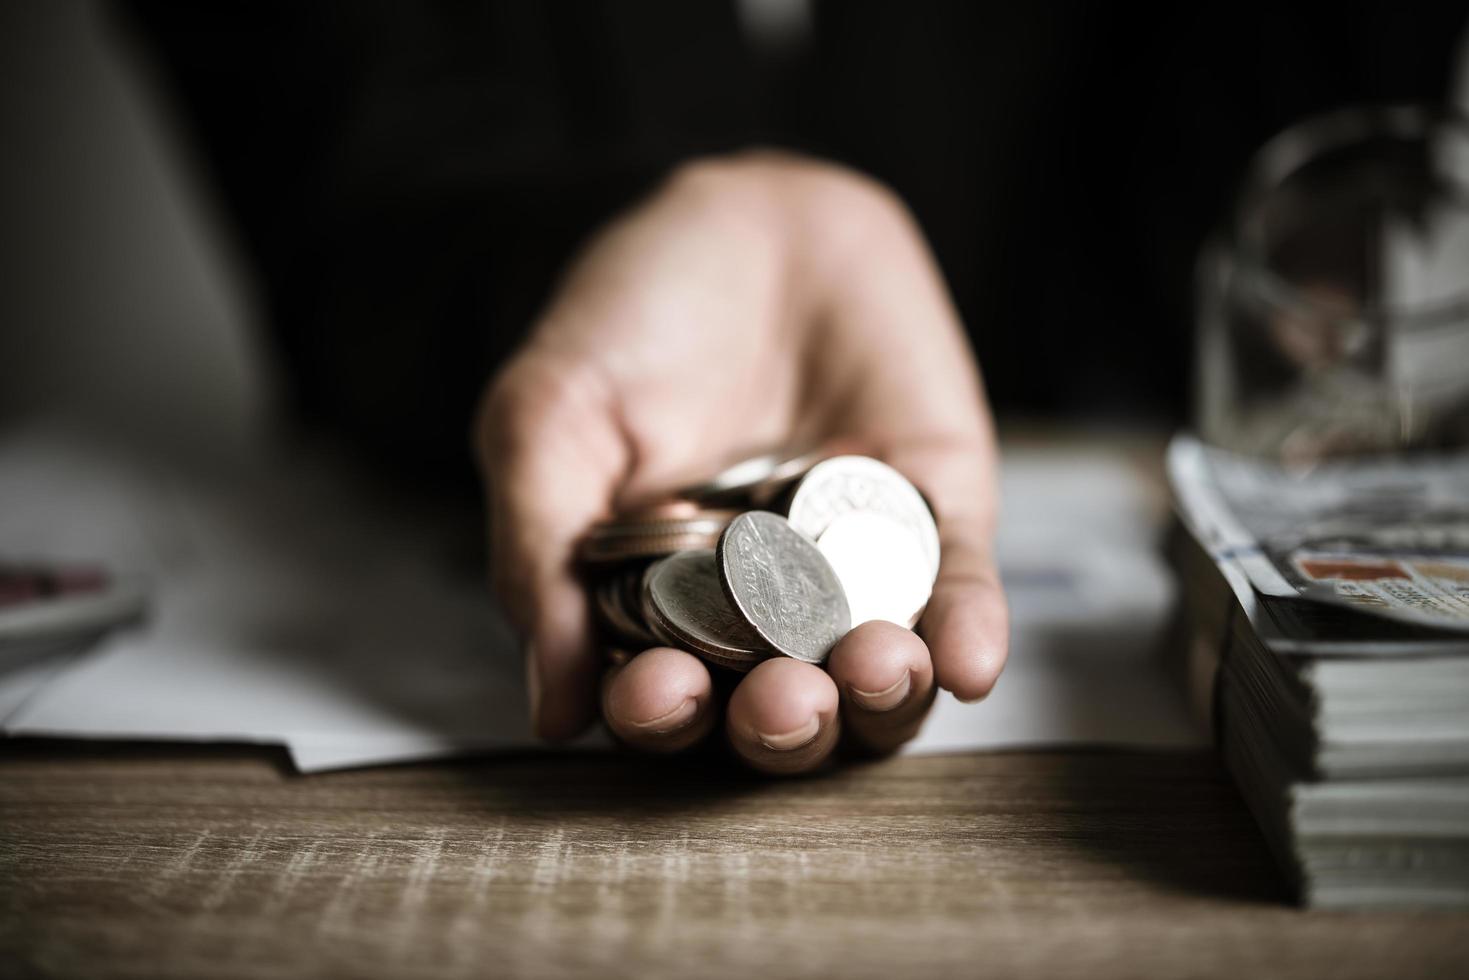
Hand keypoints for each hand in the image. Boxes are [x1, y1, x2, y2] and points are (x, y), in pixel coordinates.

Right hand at [477, 152, 1007, 772]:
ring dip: (880, 695)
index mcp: (656, 606)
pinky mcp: (935, 514)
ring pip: (878, 671)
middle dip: (779, 723)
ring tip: (870, 670)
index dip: (661, 714)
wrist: (740, 212)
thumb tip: (552, 710)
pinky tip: (964, 658)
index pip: (663, 696)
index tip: (656, 693)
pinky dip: (968, 629)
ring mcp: (855, 569)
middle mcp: (761, 610)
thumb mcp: (548, 418)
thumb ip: (538, 553)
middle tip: (775, 702)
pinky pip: (960, 587)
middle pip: (779, 708)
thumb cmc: (631, 316)